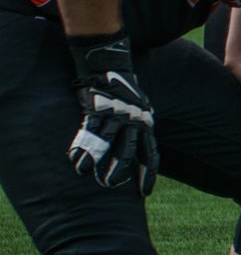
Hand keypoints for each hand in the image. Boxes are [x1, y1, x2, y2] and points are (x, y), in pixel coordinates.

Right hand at [67, 32, 158, 195]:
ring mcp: (114, 114)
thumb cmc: (124, 90)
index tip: (145, 191)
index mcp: (145, 122)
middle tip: (111, 185)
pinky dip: (82, 145)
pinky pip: (89, 130)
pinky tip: (75, 159)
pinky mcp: (96, 108)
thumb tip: (140, 146)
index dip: (148, 172)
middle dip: (121, 170)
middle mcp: (133, 120)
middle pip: (130, 149)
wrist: (110, 64)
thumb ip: (140, 126)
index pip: (151, 152)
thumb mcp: (140, 107)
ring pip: (108, 141)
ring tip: (90, 176)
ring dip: (99, 160)